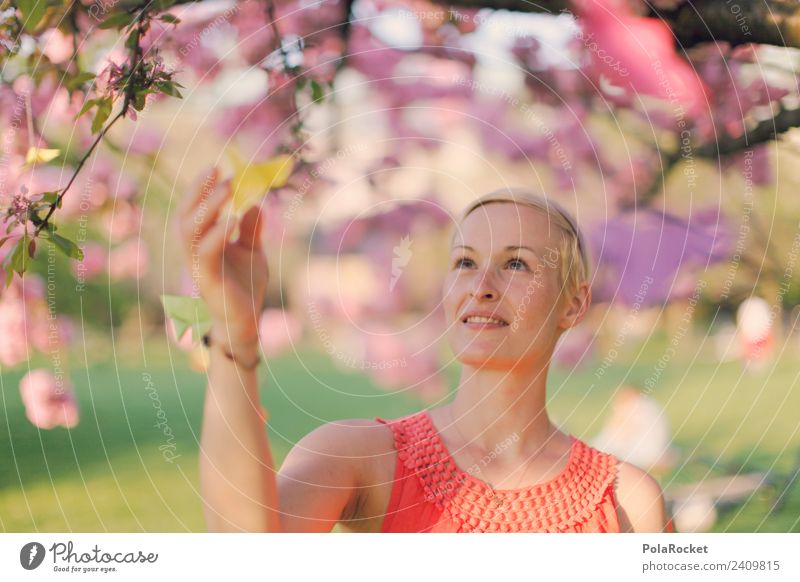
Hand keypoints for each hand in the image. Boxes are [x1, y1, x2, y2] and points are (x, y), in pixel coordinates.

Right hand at [178, 168, 267, 345]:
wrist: (247, 321)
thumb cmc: (245, 287)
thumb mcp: (253, 252)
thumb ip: (251, 229)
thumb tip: (256, 203)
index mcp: (203, 242)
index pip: (194, 209)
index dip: (201, 187)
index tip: (217, 166)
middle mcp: (195, 251)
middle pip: (186, 214)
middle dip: (199, 190)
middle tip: (217, 170)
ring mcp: (198, 265)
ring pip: (191, 231)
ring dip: (208, 207)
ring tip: (226, 188)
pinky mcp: (207, 280)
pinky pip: (206, 253)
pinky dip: (217, 234)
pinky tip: (232, 219)